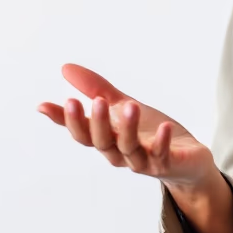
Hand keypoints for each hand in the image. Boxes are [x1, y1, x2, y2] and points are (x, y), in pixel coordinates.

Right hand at [37, 63, 215, 191]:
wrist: (187, 161)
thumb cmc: (150, 134)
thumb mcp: (123, 107)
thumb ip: (97, 90)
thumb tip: (65, 69)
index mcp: (109, 139)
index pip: (81, 133)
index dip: (65, 120)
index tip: (44, 105)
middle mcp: (121, 153)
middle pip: (102, 142)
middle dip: (97, 122)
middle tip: (96, 101)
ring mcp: (144, 161)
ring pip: (129, 149)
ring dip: (128, 128)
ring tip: (129, 105)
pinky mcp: (167, 164)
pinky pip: (161, 155)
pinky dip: (162, 142)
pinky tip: (164, 126)